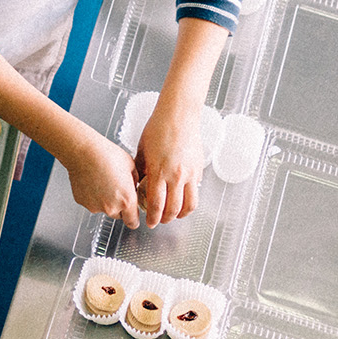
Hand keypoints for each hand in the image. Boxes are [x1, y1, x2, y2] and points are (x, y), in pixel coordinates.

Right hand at [62, 130, 141, 228]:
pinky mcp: (82, 201)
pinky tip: (93, 182)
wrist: (83, 151)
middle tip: (116, 190)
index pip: (133, 222)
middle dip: (119, 207)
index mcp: (127, 200)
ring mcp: (94, 206)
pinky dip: (93, 196)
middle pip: (119, 216)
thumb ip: (135, 182)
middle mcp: (111, 207)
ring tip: (103, 182)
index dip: (133, 218)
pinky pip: (91, 202)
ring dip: (105, 201)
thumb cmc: (107, 155)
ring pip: (104, 209)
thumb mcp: (131, 167)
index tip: (132, 214)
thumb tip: (134, 186)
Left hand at [134, 100, 204, 225]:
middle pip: (172, 209)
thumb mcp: (142, 150)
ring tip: (174, 215)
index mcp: (158, 171)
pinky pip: (196, 191)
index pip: (156, 204)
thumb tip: (138, 183)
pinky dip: (189, 200)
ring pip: (189, 205)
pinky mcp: (198, 170)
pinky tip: (183, 199)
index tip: (150, 223)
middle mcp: (175, 175)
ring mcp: (189, 173)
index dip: (153, 217)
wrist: (178, 115)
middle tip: (160, 221)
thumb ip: (141, 169)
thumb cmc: (158, 128)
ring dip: (181, 214)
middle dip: (165, 219)